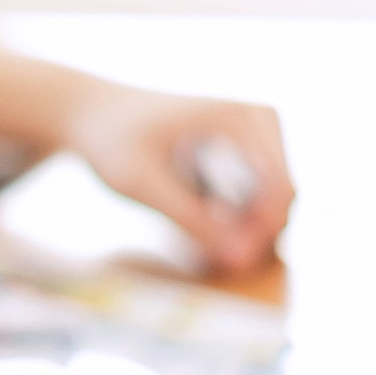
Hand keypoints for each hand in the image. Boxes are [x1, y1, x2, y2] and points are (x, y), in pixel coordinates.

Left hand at [0, 38, 292, 273]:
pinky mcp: (246, 149)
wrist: (90, 112)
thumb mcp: (142, 184)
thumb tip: (242, 259)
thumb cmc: (111, 141)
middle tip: (206, 254)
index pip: (280, 190)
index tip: (226, 262)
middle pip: (284, 198)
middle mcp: (258, 119)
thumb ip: (192, 220)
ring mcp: (256, 132)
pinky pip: (258, 197)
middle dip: (255, 233)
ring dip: (245, 228)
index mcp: (238, 117)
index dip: (261, 234)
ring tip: (194, 237)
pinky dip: (235, 219)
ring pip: (274, 201)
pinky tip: (195, 223)